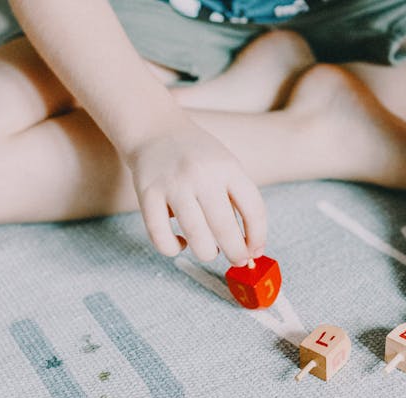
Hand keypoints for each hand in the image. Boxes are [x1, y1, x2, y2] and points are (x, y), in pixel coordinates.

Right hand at [125, 120, 265, 265]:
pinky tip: (181, 243)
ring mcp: (173, 185)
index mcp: (228, 168)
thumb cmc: (197, 156)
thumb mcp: (226, 166)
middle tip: (237, 260)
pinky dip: (173, 249)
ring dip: (208, 253)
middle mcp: (202, 175)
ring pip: (196, 237)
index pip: (253, 210)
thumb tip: (250, 247)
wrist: (154, 128)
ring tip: (209, 250)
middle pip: (225, 228)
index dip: (258, 237)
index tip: (255, 251)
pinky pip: (161, 238)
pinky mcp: (147, 194)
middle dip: (236, 253)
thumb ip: (238, 201)